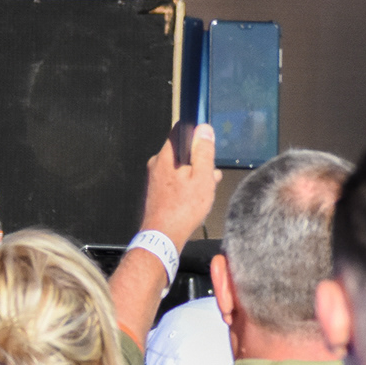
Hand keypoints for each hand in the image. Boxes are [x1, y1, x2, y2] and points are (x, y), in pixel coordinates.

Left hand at [141, 124, 219, 243]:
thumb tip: (203, 128)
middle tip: (210, 174)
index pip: (179, 131)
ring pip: (180, 167)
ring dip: (195, 174)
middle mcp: (156, 164)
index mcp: (165, 156)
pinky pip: (175, 180)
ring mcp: (155, 178)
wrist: (163, 236)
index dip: (196, 133)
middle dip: (198, 159)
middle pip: (182, 151)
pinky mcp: (156, 191)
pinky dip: (187, 184)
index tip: (207, 144)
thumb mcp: (202, 178)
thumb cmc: (184, 208)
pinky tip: (196, 198)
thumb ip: (203, 152)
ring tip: (206, 189)